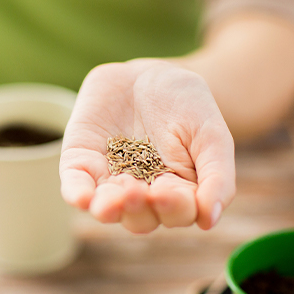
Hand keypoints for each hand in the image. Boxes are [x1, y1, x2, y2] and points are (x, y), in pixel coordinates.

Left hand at [60, 59, 234, 232]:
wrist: (151, 74)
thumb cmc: (189, 107)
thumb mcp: (212, 136)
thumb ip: (217, 177)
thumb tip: (210, 219)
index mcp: (178, 194)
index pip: (176, 213)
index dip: (173, 207)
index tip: (168, 190)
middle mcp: (142, 194)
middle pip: (139, 218)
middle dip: (138, 209)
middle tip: (137, 192)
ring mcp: (110, 180)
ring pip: (107, 207)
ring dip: (108, 208)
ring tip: (108, 202)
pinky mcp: (83, 162)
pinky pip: (76, 185)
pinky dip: (77, 193)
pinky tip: (81, 197)